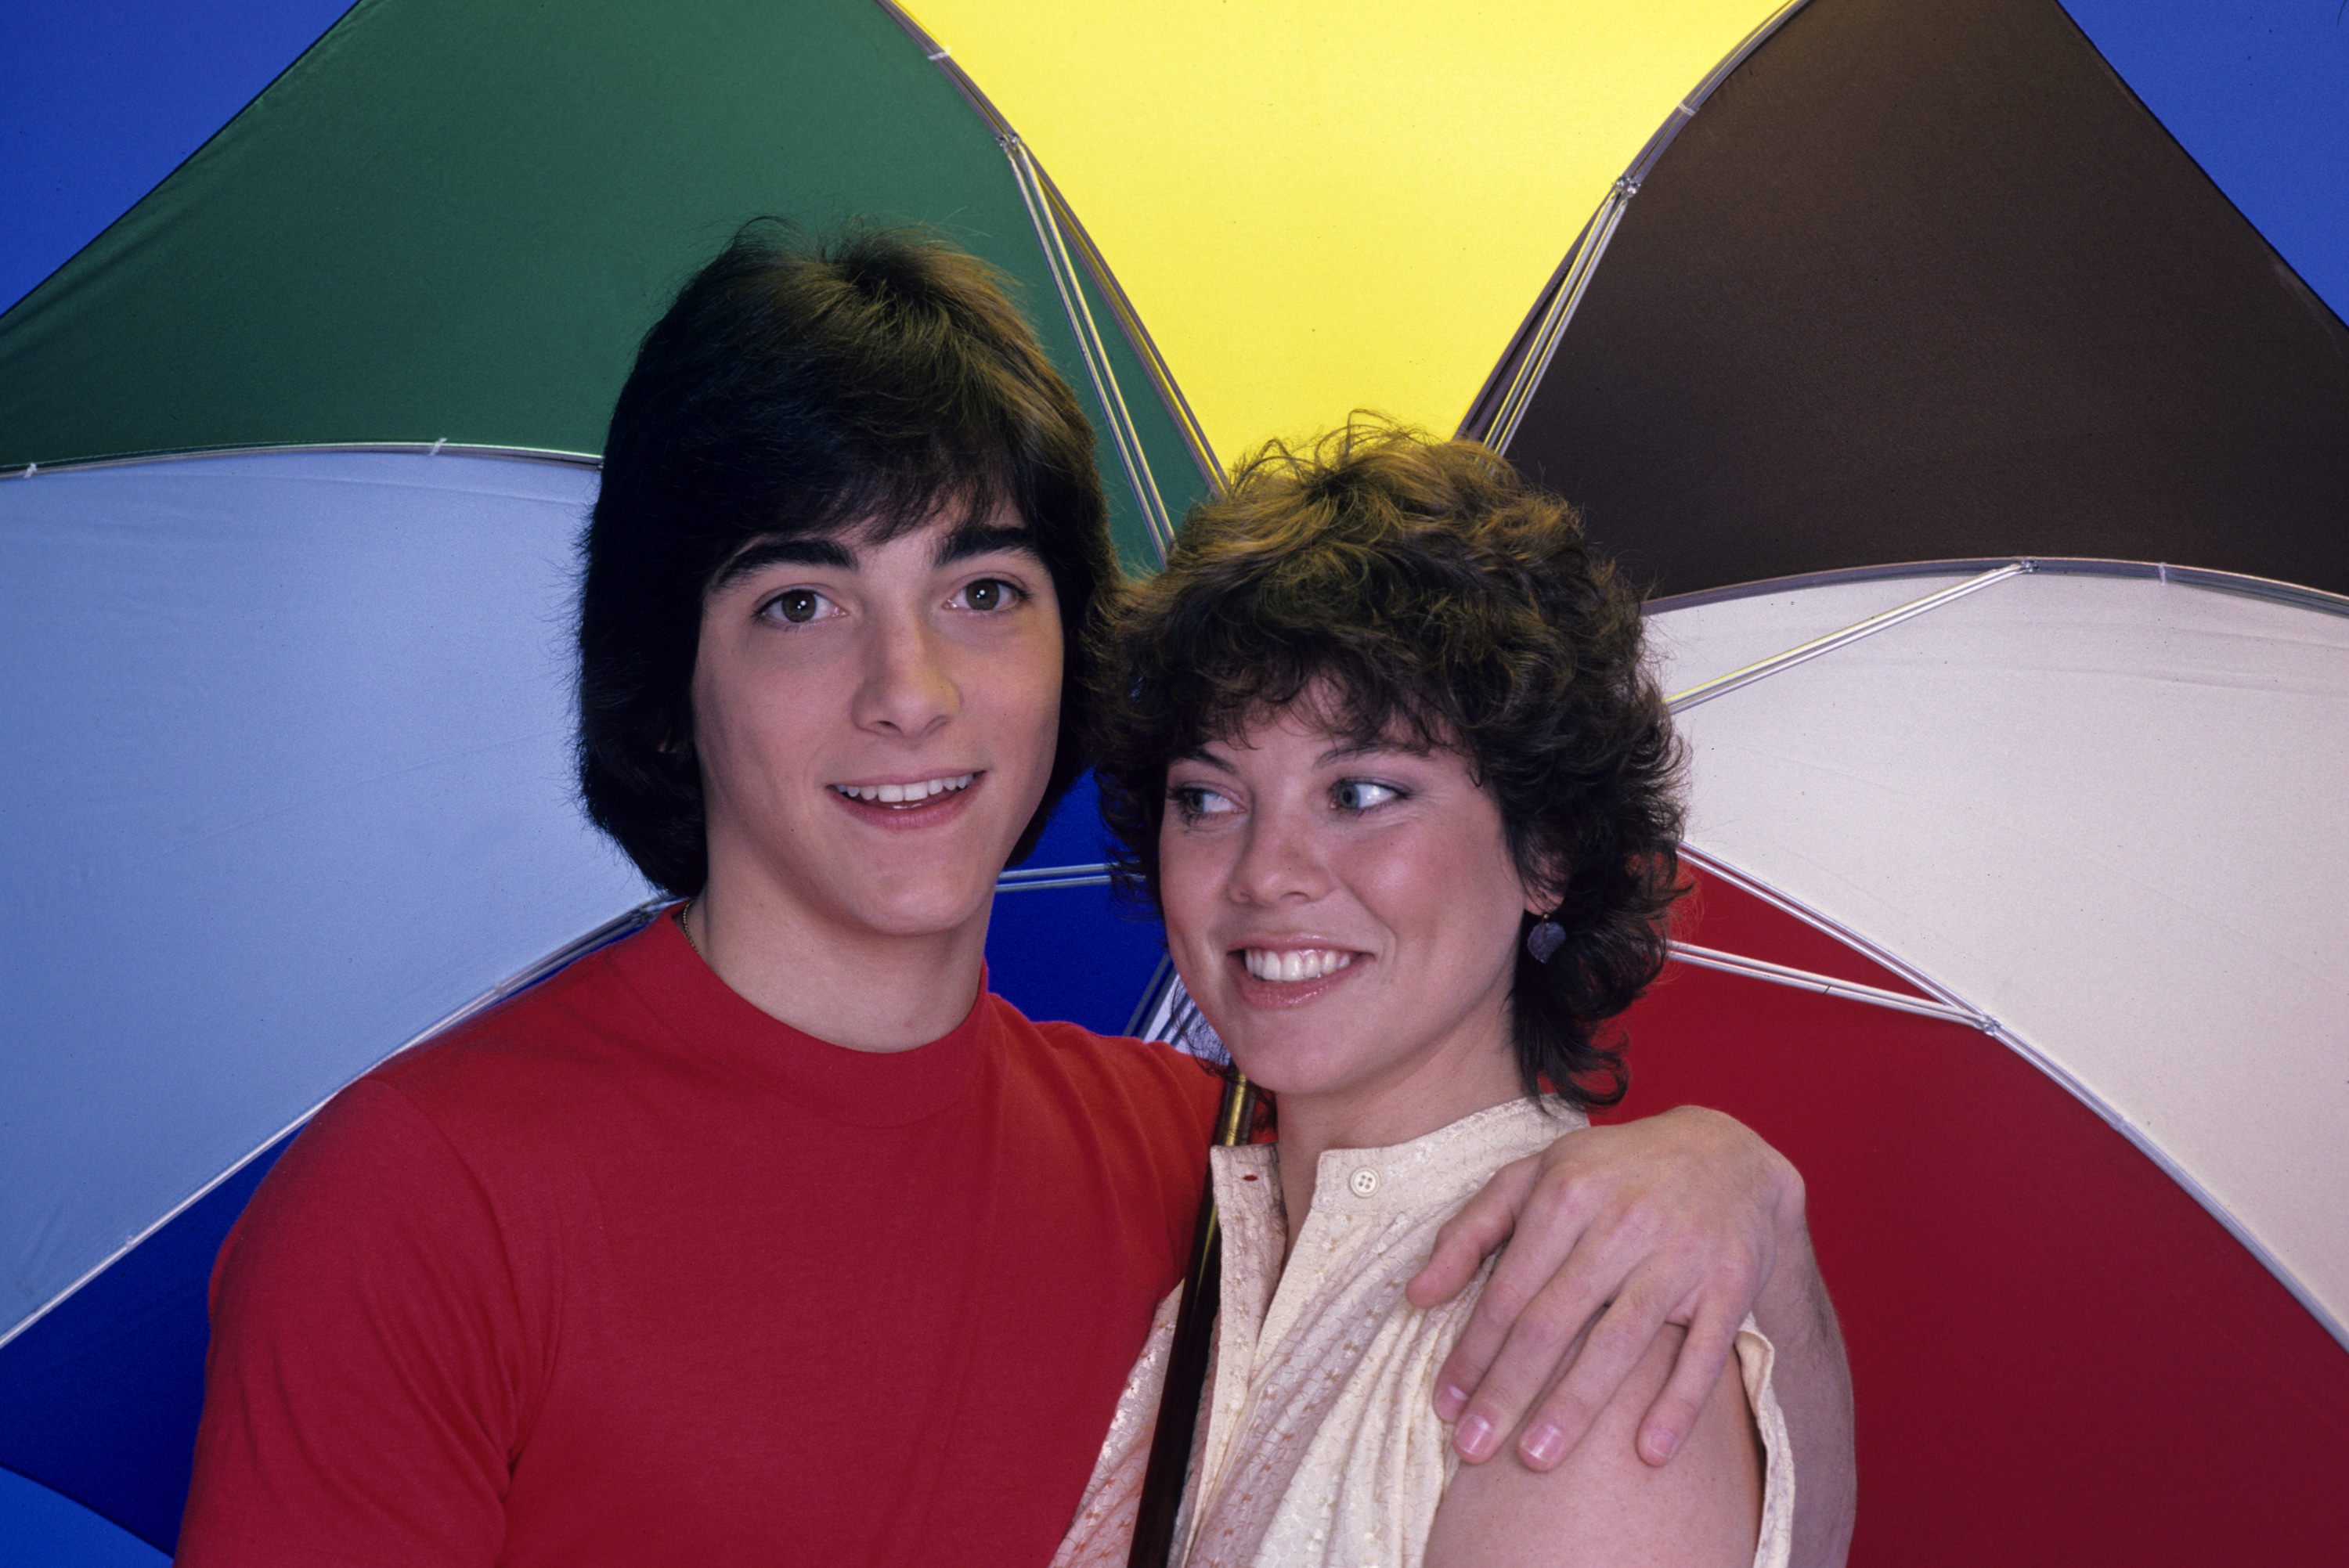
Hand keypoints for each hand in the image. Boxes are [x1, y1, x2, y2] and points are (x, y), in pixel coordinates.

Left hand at [1404, 1104, 1803, 1472]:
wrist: (1725, 1150)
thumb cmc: (1610, 1172)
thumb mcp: (1534, 1176)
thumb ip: (1470, 1232)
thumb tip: (1416, 1295)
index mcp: (1565, 1194)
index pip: (1507, 1292)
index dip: (1472, 1353)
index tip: (1445, 1406)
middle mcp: (1622, 1222)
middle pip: (1553, 1324)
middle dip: (1507, 1392)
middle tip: (1473, 1450)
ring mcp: (1680, 1254)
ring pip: (1620, 1343)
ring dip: (1575, 1407)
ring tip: (1536, 1458)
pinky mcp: (1731, 1282)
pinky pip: (1704, 1352)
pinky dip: (1678, 1404)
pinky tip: (1649, 1452)